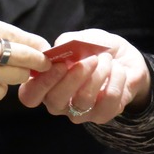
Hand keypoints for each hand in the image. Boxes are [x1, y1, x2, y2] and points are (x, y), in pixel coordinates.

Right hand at [15, 28, 150, 124]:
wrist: (123, 57)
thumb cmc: (94, 49)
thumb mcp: (79, 38)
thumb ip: (66, 42)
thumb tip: (59, 48)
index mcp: (46, 84)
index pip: (30, 96)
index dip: (41, 82)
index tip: (59, 64)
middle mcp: (59, 103)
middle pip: (55, 100)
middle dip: (73, 77)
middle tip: (90, 59)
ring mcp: (80, 112)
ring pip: (83, 99)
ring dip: (99, 74)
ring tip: (107, 58)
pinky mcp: (103, 115)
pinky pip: (108, 100)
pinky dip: (116, 79)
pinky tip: (118, 69)